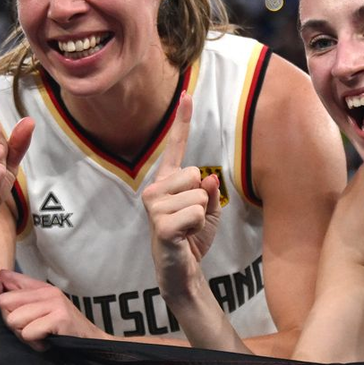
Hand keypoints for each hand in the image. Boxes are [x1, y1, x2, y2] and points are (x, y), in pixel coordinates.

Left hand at [0, 269, 108, 349]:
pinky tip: (48, 342)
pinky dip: (35, 343)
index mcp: (39, 286)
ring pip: (14, 320)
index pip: (3, 276)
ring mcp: (54, 303)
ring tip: (40, 336)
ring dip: (24, 335)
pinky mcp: (59, 317)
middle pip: (4, 302)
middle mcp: (47, 290)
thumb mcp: (40, 310)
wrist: (92, 342)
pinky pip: (28, 332)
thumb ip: (20, 302)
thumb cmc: (62, 331)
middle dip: (11, 322)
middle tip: (29, 329)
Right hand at [140, 92, 221, 305]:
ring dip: (201, 215)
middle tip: (191, 219)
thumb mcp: (209, 211)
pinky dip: (198, 227)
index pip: (176, 148)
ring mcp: (154, 207)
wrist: (183, 271)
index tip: (186, 94)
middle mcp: (155, 190)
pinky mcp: (160, 225)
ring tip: (188, 229)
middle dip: (203, 198)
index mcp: (167, 183)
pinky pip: (195, 213)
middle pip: (195, 173)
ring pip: (198, 195)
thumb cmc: (192, 238)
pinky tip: (185, 237)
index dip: (182, 121)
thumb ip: (209, 191)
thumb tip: (207, 178)